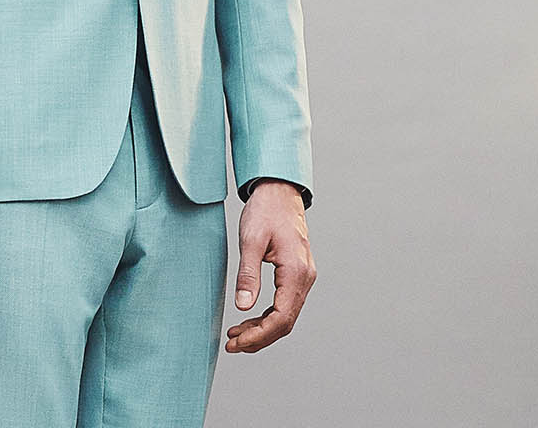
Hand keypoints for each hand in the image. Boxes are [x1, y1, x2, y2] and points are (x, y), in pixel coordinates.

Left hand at [225, 180, 315, 352]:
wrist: (279, 192)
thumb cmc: (265, 211)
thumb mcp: (251, 240)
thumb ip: (248, 274)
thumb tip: (242, 306)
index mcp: (296, 272)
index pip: (281, 318)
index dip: (259, 335)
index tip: (237, 342)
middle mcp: (304, 278)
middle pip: (285, 322)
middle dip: (259, 338)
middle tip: (232, 345)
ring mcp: (303, 277)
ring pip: (286, 316)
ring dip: (262, 329)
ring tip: (236, 335)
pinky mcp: (296, 275)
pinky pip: (285, 304)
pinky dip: (267, 316)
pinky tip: (249, 318)